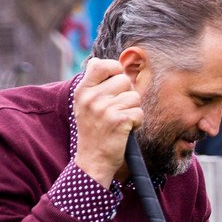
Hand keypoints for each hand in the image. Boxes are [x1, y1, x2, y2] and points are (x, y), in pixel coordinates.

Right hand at [72, 56, 141, 185]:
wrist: (92, 161)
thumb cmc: (92, 131)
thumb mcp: (84, 105)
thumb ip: (92, 83)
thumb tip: (96, 60)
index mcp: (82, 91)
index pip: (101, 65)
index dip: (114, 69)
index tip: (116, 82)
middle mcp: (91, 98)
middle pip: (124, 79)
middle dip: (127, 93)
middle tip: (117, 109)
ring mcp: (104, 109)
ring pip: (134, 96)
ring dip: (133, 109)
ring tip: (120, 121)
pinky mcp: (119, 121)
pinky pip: (139, 111)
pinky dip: (137, 122)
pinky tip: (125, 130)